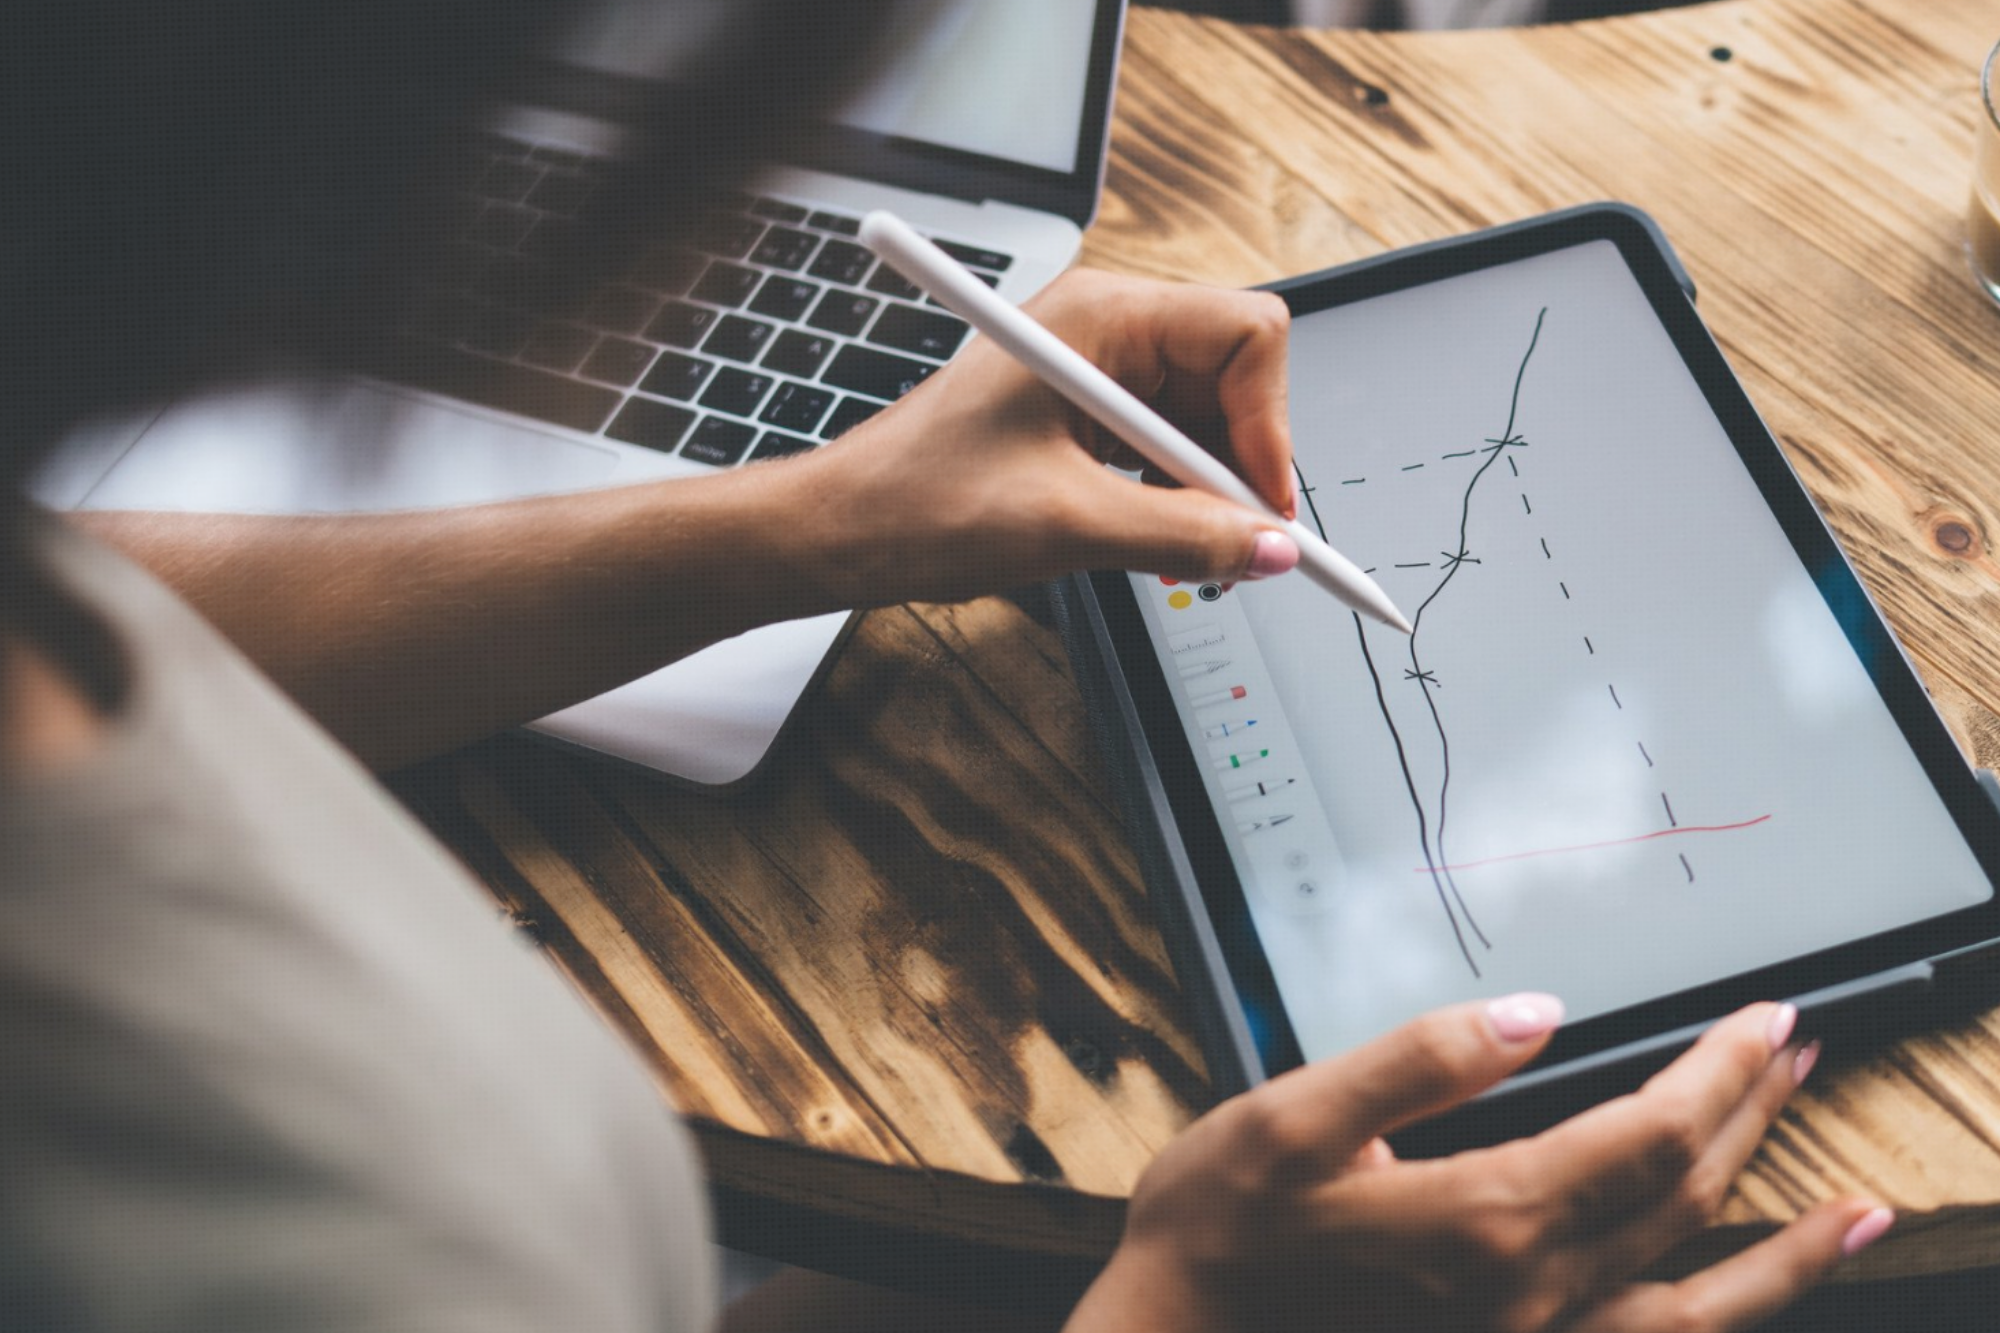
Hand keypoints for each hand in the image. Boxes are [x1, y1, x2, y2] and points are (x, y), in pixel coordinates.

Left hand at [772, 268, 1300, 608]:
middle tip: (1235, 546)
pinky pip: (1163, 445)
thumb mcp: (1068, 525)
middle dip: (1240, 466)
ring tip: (1179, 553)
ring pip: (1203, 420)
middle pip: (1234, 378)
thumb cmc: (919, 503)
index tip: (1260, 505)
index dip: (1267, 424)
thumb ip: (1183, 534)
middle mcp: (1104, 329)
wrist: (842, 530)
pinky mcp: (1081, 413)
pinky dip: (1172, 498)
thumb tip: (1269, 549)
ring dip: (1205, 492)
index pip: (1246, 334)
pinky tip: (1152, 541)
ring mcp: (1093, 370)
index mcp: (1101, 317)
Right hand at [1066, 997, 1890, 1332]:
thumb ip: (1419, 1060)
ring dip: (1775, 1219)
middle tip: (1795, 1050)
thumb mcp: (1291, 1119)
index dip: (1717, 1070)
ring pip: (1694, 1279)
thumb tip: (1534, 1014)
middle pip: (1685, 1194)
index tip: (1763, 1018)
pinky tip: (1764, 1285)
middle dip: (1751, 1113)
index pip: (1646, 1133)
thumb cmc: (1220, 1233)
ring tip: (1849, 1190)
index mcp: (1483, 1218)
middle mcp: (1529, 1292)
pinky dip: (1738, 1310)